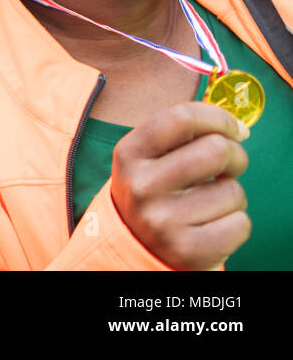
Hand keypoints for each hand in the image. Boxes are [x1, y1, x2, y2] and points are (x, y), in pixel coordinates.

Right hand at [111, 101, 251, 270]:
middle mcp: (142, 186)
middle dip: (236, 155)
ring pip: (233, 191)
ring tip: (210, 202)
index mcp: (129, 153)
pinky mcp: (188, 250)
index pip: (181, 118)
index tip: (234, 129)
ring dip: (232, 195)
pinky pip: (240, 224)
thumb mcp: (148, 156)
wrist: (133, 244)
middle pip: (217, 150)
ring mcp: (163, 221)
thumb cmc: (153, 189)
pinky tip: (213, 223)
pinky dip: (236, 222)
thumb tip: (238, 130)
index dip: (218, 118)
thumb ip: (182, 134)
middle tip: (230, 165)